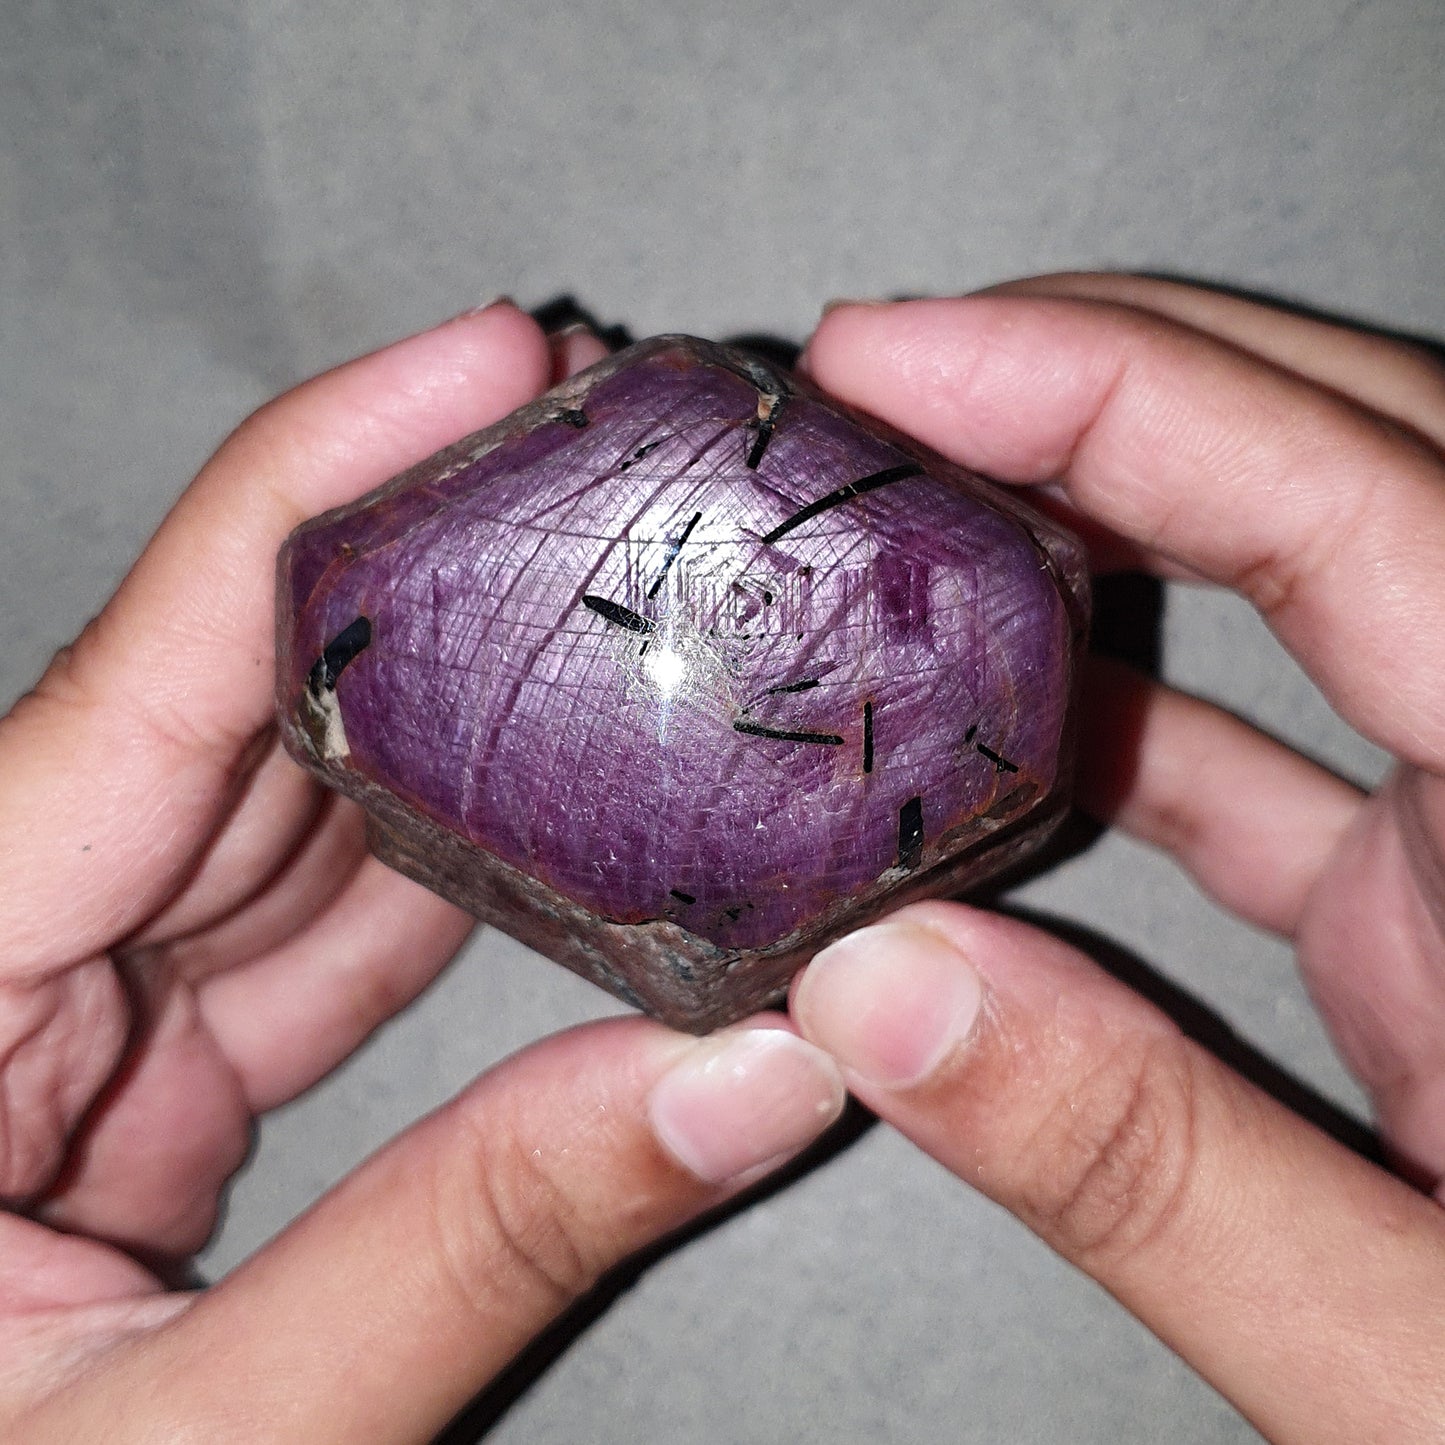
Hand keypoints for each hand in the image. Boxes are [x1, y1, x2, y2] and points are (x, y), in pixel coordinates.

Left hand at [0, 304, 844, 1441]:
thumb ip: (477, 1246)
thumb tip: (750, 1078)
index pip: (145, 671)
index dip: (327, 481)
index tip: (488, 360)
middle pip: (230, 700)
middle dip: (433, 582)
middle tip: (602, 483)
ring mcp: (47, 1002)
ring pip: (279, 803)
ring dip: (456, 731)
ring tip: (608, 634)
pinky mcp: (118, 1063)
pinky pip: (294, 923)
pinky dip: (432, 884)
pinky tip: (552, 842)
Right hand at [790, 275, 1444, 1442]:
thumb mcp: (1416, 1369)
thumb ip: (1155, 1172)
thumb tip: (882, 998)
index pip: (1352, 510)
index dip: (1111, 389)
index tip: (897, 358)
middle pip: (1343, 456)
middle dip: (1104, 372)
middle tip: (887, 375)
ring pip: (1302, 564)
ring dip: (1102, 499)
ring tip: (919, 482)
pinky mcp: (1425, 900)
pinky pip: (1259, 737)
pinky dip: (1112, 693)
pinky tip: (987, 701)